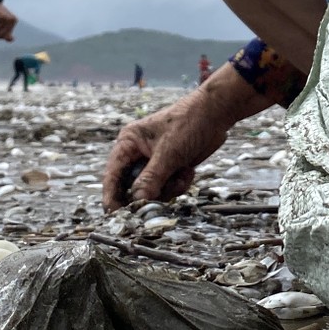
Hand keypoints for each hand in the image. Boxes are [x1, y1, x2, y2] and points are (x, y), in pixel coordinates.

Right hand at [105, 110, 222, 208]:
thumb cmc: (188, 123)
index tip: (116, 215)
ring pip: (152, 191)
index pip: (112, 175)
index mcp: (128, 143)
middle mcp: (137, 154)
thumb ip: (152, 178)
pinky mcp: (169, 168)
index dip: (112, 197)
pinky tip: (189, 171)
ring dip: (168, 189)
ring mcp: (154, 162)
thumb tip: (138, 201)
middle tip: (159, 200)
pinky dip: (179, 184)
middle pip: (132, 187)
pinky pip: (167, 188)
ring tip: (182, 176)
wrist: (216, 114)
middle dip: (149, 194)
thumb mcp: (168, 152)